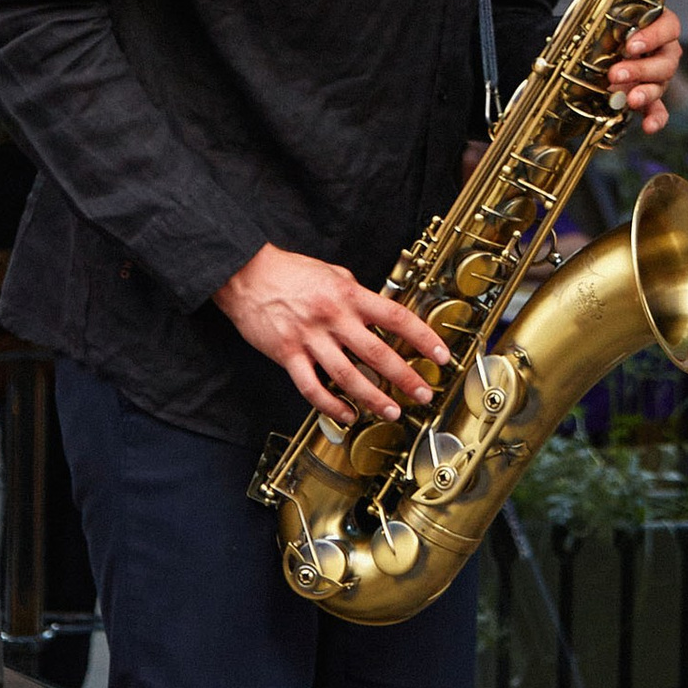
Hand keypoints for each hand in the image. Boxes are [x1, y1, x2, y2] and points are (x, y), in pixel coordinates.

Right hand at [215, 243, 449, 421]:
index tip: (440, 355)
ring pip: (347, 375)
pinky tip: (347, 415)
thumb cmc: (291, 272)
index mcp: (349, 295)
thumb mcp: (334, 274)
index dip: (422, 337)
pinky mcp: (287, 354)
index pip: (395, 317)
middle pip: (377, 352)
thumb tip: (383, 313)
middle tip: (423, 393)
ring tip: (392, 411)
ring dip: (373, 397)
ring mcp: (309, 338)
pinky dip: (331, 405)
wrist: (246, 274)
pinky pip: (312, 387)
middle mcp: (332, 317)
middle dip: (405, 376)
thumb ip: (358, 295)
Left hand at [608, 7, 682, 138]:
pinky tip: (648, 127)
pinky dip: (654, 119)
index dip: (653, 37)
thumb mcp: (607, 19)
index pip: (669, 27)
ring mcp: (659, 75)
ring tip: (631, 99)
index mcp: (660, 25)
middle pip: (666, 61)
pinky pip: (658, 109)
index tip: (631, 46)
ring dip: (645, 93)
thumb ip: (607, 23)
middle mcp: (664, 50)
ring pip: (661, 84)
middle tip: (616, 74)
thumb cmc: (607, 26)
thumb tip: (588, 33)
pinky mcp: (650, 96)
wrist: (597, 44)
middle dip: (640, 70)